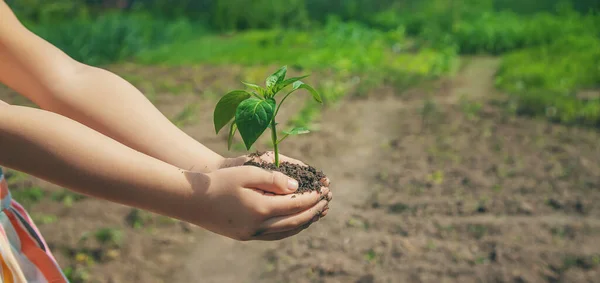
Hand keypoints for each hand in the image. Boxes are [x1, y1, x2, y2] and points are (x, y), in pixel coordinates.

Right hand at [183, 165, 330, 240]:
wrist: (191, 200)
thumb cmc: (219, 180)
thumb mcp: (247, 172)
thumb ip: (274, 179)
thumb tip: (296, 187)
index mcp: (260, 208)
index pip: (295, 205)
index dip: (312, 198)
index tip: (324, 190)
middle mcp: (257, 226)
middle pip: (294, 222)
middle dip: (313, 212)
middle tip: (326, 203)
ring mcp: (250, 234)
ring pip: (285, 232)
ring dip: (303, 223)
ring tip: (315, 214)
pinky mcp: (244, 236)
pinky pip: (273, 236)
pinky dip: (288, 230)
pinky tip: (293, 223)